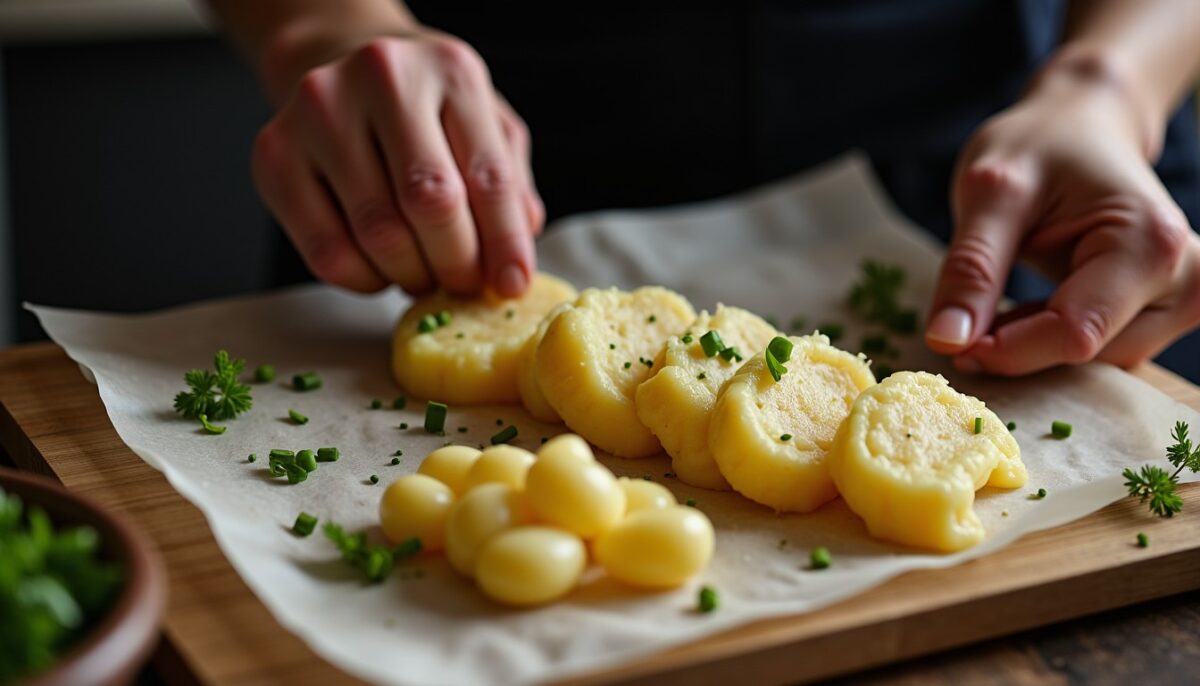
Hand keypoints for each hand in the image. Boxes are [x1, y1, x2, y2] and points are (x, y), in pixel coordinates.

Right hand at [250, 31, 542, 295]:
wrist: (342, 61)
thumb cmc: (426, 108)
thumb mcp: (485, 128)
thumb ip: (509, 189)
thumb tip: (511, 265)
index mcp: (450, 70)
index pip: (489, 176)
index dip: (505, 244)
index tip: (511, 284)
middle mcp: (382, 77)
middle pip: (431, 204)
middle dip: (457, 264)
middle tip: (463, 285)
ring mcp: (319, 112)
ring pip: (379, 235)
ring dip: (411, 274)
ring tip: (423, 272)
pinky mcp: (274, 154)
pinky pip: (326, 251)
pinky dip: (363, 279)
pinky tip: (379, 268)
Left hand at [925, 66, 1199, 374]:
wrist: (1081, 125)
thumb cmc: (1041, 144)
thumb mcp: (990, 192)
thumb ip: (972, 267)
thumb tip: (946, 340)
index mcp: (1151, 244)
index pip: (1075, 334)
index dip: (1006, 349)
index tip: (950, 343)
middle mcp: (1185, 280)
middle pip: (1087, 352)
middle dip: (1018, 348)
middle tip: (963, 317)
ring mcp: (1181, 300)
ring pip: (1092, 361)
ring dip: (1032, 346)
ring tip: (994, 303)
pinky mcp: (1161, 313)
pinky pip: (1097, 350)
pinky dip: (1047, 341)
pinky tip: (1017, 313)